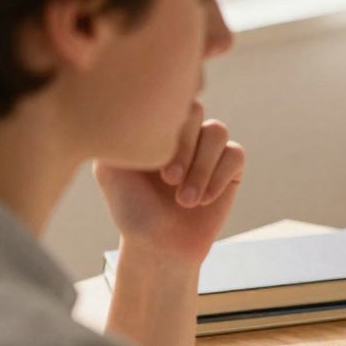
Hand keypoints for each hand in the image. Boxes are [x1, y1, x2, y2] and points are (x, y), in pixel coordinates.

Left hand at [95, 100, 243, 265]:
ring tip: (185, 200)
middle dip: (183, 148)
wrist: (159, 245)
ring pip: (216, 132)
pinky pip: (235, 155)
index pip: (166, 100)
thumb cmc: (132, 208)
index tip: (151, 166)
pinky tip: (203, 201)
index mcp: (155, 125)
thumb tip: (130, 103)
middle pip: (195, 111)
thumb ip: (119, 134)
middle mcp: (183, 131)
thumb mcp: (110, 169)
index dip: (164, 130)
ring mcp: (208, 148)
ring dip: (201, 168)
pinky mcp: (231, 167)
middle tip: (169, 180)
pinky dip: (219, 178)